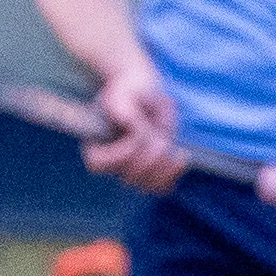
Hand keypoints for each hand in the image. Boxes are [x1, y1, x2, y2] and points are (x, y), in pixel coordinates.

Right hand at [80, 58, 186, 192]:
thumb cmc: (132, 87)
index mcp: (95, 141)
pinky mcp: (149, 170)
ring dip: (163, 167)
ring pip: (146, 185)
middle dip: (149, 156)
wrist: (144, 89)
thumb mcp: (127, 91)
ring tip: (170, 145)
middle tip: (159, 134)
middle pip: (129, 176)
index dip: (121, 154)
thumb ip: (124, 109)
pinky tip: (180, 156)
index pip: (98, 164)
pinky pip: (161, 187)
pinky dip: (173, 174)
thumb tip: (129, 127)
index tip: (138, 133)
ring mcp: (130, 167)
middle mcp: (111, 159)